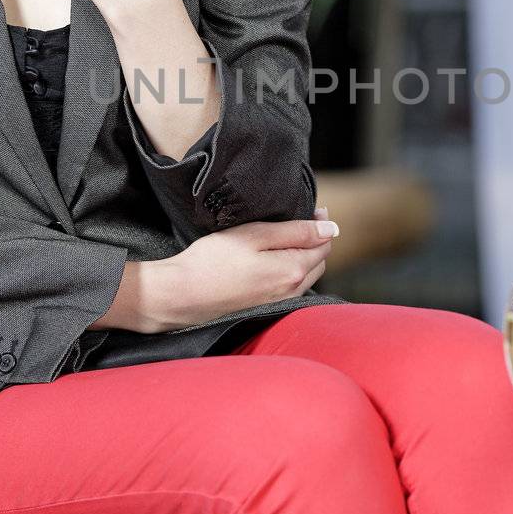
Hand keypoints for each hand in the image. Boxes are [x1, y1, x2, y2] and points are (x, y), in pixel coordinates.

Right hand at [144, 212, 339, 332]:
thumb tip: (331, 228)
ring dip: (303, 254)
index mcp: (294, 271)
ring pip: (306, 274)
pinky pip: (291, 285)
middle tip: (297, 218)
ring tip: (284, 235)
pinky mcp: (266, 306)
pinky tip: (272, 258)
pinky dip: (290, 268)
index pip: (324, 245)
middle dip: (315, 239)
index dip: (321, 223)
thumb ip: (295, 231)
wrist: (181, 295)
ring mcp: (280, 302)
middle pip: (318, 261)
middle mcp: (293, 291)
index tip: (310, 206)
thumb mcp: (254, 235)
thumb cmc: (213, 261)